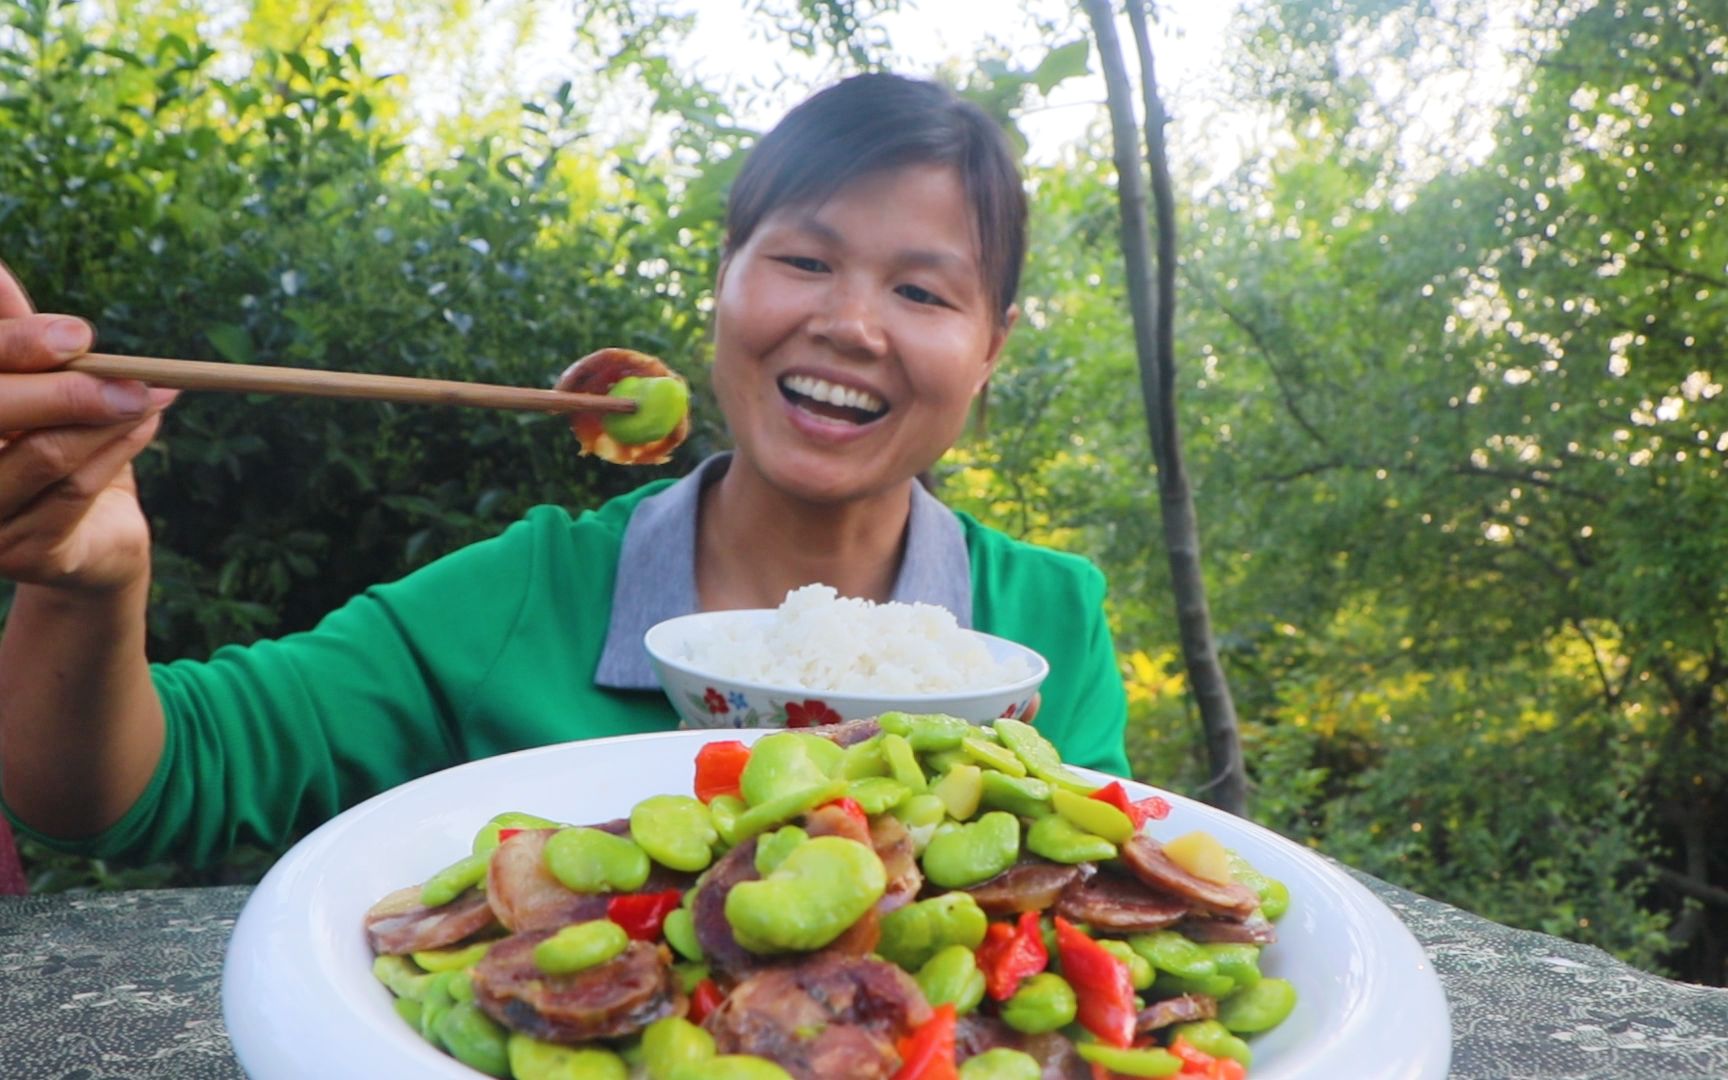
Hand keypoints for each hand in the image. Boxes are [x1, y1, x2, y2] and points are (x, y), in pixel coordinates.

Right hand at [0, 259, 176, 592]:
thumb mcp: (34, 387)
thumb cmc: (49, 445)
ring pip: (46, 455)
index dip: (14, 346)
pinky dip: (119, 450)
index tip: (77, 332)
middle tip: (128, 369)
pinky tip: (146, 423)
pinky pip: (75, 493)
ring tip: (150, 391)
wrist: (90, 542)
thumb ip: (18, 342)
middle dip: (67, 387)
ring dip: (108, 417)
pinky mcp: (22, 556)